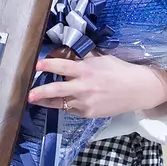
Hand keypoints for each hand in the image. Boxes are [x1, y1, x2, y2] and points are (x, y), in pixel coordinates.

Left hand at [27, 53, 166, 119]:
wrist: (138, 90)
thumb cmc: (120, 71)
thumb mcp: (101, 59)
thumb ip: (83, 58)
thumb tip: (67, 52)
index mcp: (87, 70)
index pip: (63, 65)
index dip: (48, 64)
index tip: (36, 64)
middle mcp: (84, 86)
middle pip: (57, 89)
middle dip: (41, 92)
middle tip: (28, 94)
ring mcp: (86, 102)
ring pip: (61, 103)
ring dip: (47, 101)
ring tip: (35, 100)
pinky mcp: (89, 113)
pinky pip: (71, 109)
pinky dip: (65, 105)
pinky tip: (60, 102)